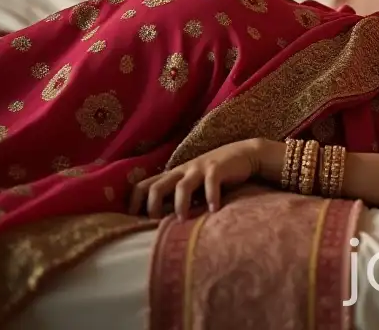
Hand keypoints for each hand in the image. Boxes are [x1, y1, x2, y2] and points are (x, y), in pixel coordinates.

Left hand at [128, 138, 262, 218]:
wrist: (244, 154)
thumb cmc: (215, 175)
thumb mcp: (193, 184)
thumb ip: (179, 197)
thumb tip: (161, 223)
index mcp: (174, 175)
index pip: (144, 185)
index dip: (135, 203)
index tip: (134, 221)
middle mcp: (183, 170)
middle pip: (156, 186)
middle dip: (152, 206)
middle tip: (156, 223)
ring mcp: (200, 168)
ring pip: (181, 186)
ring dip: (180, 205)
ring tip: (183, 220)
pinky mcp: (218, 168)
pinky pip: (211, 182)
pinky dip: (211, 197)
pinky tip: (214, 210)